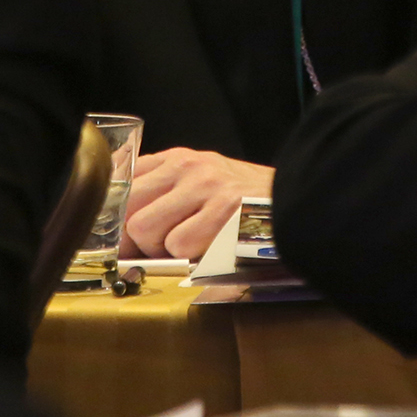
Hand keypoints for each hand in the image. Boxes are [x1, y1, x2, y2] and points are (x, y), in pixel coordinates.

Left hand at [124, 147, 273, 259]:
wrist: (298, 200)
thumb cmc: (246, 200)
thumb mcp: (203, 179)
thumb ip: (164, 188)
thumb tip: (122, 218)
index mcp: (179, 158)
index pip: (123, 181)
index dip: (119, 216)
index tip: (126, 235)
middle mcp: (188, 167)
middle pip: (127, 209)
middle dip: (137, 239)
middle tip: (160, 249)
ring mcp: (205, 188)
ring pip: (144, 229)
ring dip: (162, 250)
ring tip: (189, 247)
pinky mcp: (222, 213)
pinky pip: (177, 245)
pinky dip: (188, 257)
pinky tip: (209, 249)